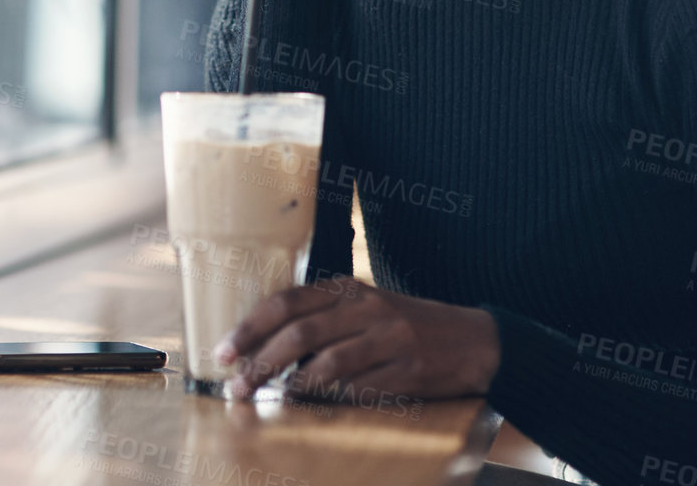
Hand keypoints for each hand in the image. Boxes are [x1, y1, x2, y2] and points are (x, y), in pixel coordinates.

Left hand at [213, 277, 499, 403]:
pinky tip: (315, 408)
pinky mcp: (408, 368)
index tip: (223, 352)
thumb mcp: (365, 309)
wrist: (473, 339)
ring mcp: (390, 337)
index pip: (287, 302)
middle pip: (300, 333)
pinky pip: (361, 388)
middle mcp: (368, 307)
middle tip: (236, 386)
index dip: (250, 327)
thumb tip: (265, 348)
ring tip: (270, 399)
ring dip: (291, 386)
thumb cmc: (407, 326)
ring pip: (327, 363)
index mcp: (350, 289)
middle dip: (260, 361)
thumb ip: (323, 319)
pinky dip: (332, 400)